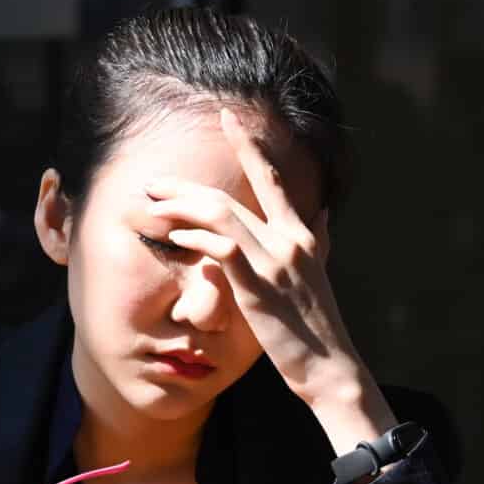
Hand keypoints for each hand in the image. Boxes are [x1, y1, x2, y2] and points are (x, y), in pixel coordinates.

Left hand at [141, 109, 396, 448]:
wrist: (331, 366)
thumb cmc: (318, 325)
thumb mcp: (320, 274)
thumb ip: (320, 239)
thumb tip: (323, 212)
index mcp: (302, 233)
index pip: (271, 178)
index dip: (249, 145)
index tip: (227, 118)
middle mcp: (289, 239)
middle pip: (230, 196)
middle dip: (186, 187)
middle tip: (154, 183)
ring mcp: (273, 261)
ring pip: (220, 215)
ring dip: (180, 208)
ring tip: (153, 207)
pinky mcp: (257, 287)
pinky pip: (221, 249)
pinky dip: (196, 238)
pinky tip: (176, 237)